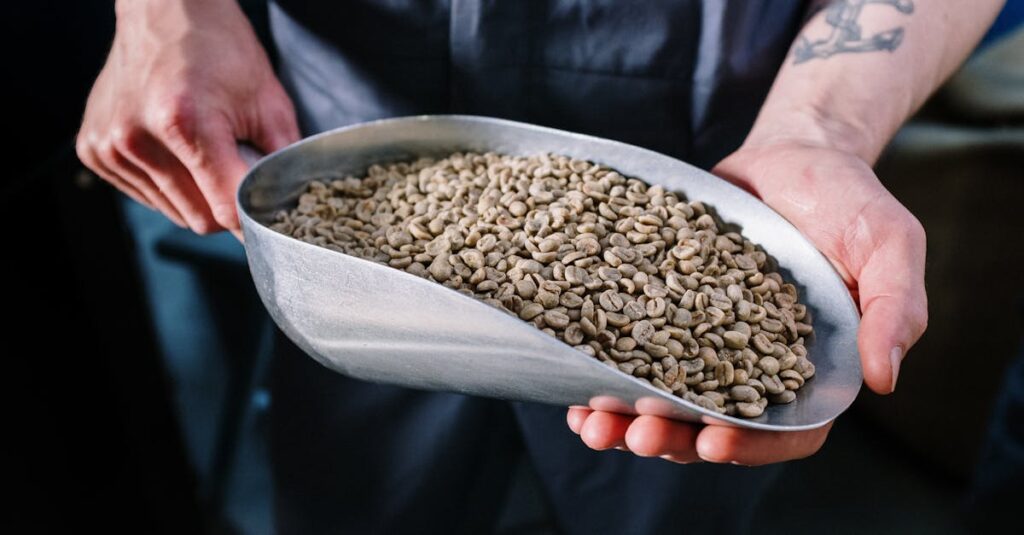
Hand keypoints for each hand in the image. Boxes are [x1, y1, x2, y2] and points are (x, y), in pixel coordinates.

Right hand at [77, 0, 299, 234]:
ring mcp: (109, 146)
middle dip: (224, 203)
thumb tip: (286, 211)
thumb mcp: (268, 102)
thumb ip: (280, 162)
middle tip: (233, 165)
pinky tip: (172, 147)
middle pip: (199, 219)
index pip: (225, 209)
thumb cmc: (220, 49)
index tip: (265, 214)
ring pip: (173, 212)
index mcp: (184, 123)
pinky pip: (146, 196)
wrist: (164, 10)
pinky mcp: (93, 150)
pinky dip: (167, 183)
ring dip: (195, 193)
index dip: (252, 217)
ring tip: (201, 148)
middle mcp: (137, 138)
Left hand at [567, 141, 926, 464]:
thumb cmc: (849, 199)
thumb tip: (884, 379)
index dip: (751, 445)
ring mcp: (703, 339)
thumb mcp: (888, 243)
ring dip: (626, 417)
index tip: (713, 441)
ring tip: (592, 422)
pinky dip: (602, 368)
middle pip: (711, 424)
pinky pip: (632, 348)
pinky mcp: (666, 308)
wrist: (792, 153)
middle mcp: (752, 365)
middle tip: (637, 433)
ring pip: (663, 397)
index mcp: (811, 368)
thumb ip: (893, 307)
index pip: (786, 431)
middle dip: (671, 437)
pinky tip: (572, 377)